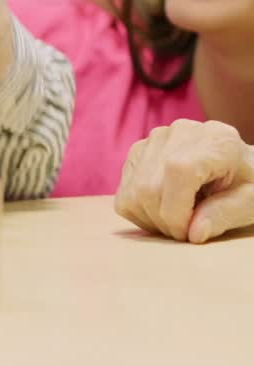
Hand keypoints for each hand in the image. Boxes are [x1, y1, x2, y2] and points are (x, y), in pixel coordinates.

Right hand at [115, 118, 253, 242]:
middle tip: (187, 232)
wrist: (237, 166)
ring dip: (152, 219)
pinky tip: (164, 209)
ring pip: (134, 191)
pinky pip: (124, 192)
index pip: (177, 171)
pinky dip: (140, 212)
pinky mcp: (139, 151)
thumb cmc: (247, 184)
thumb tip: (193, 234)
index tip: (190, 234)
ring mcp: (156, 138)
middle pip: (150, 187)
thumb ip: (225, 216)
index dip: (177, 212)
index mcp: (216, 139)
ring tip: (178, 219)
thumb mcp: (250, 203)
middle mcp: (182, 131)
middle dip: (166, 223)